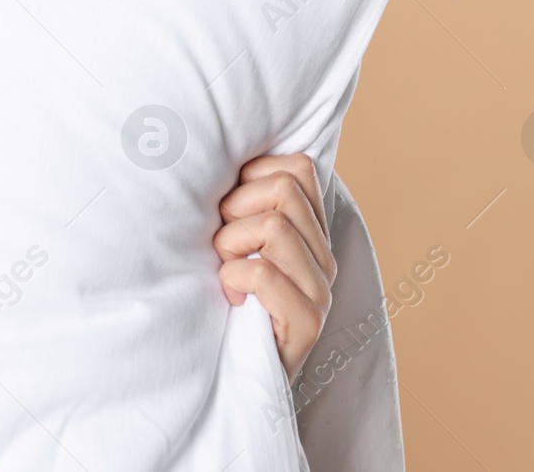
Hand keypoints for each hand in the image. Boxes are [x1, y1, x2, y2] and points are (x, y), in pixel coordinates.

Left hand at [213, 154, 334, 380]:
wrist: (230, 379)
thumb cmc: (220, 300)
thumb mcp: (228, 240)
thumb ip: (239, 202)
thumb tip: (210, 154)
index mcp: (310, 230)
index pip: (297, 166)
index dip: (249, 177)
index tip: (228, 211)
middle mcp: (323, 256)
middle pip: (283, 188)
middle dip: (234, 208)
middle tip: (221, 245)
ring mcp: (320, 290)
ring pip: (273, 226)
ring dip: (229, 245)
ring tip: (225, 271)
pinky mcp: (307, 323)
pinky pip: (263, 272)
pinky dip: (233, 279)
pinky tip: (229, 298)